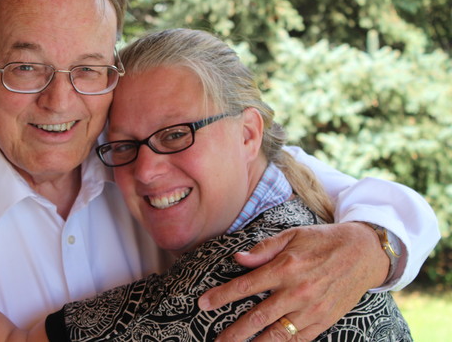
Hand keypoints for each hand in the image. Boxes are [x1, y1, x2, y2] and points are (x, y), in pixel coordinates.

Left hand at [198, 223, 388, 340]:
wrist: (363, 253)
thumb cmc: (323, 240)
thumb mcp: (292, 235)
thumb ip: (264, 248)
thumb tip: (238, 258)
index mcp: (286, 267)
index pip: (246, 286)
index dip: (222, 296)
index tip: (203, 304)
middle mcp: (297, 291)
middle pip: (257, 317)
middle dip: (233, 332)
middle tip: (216, 341)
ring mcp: (311, 309)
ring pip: (276, 334)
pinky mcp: (324, 321)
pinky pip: (299, 340)